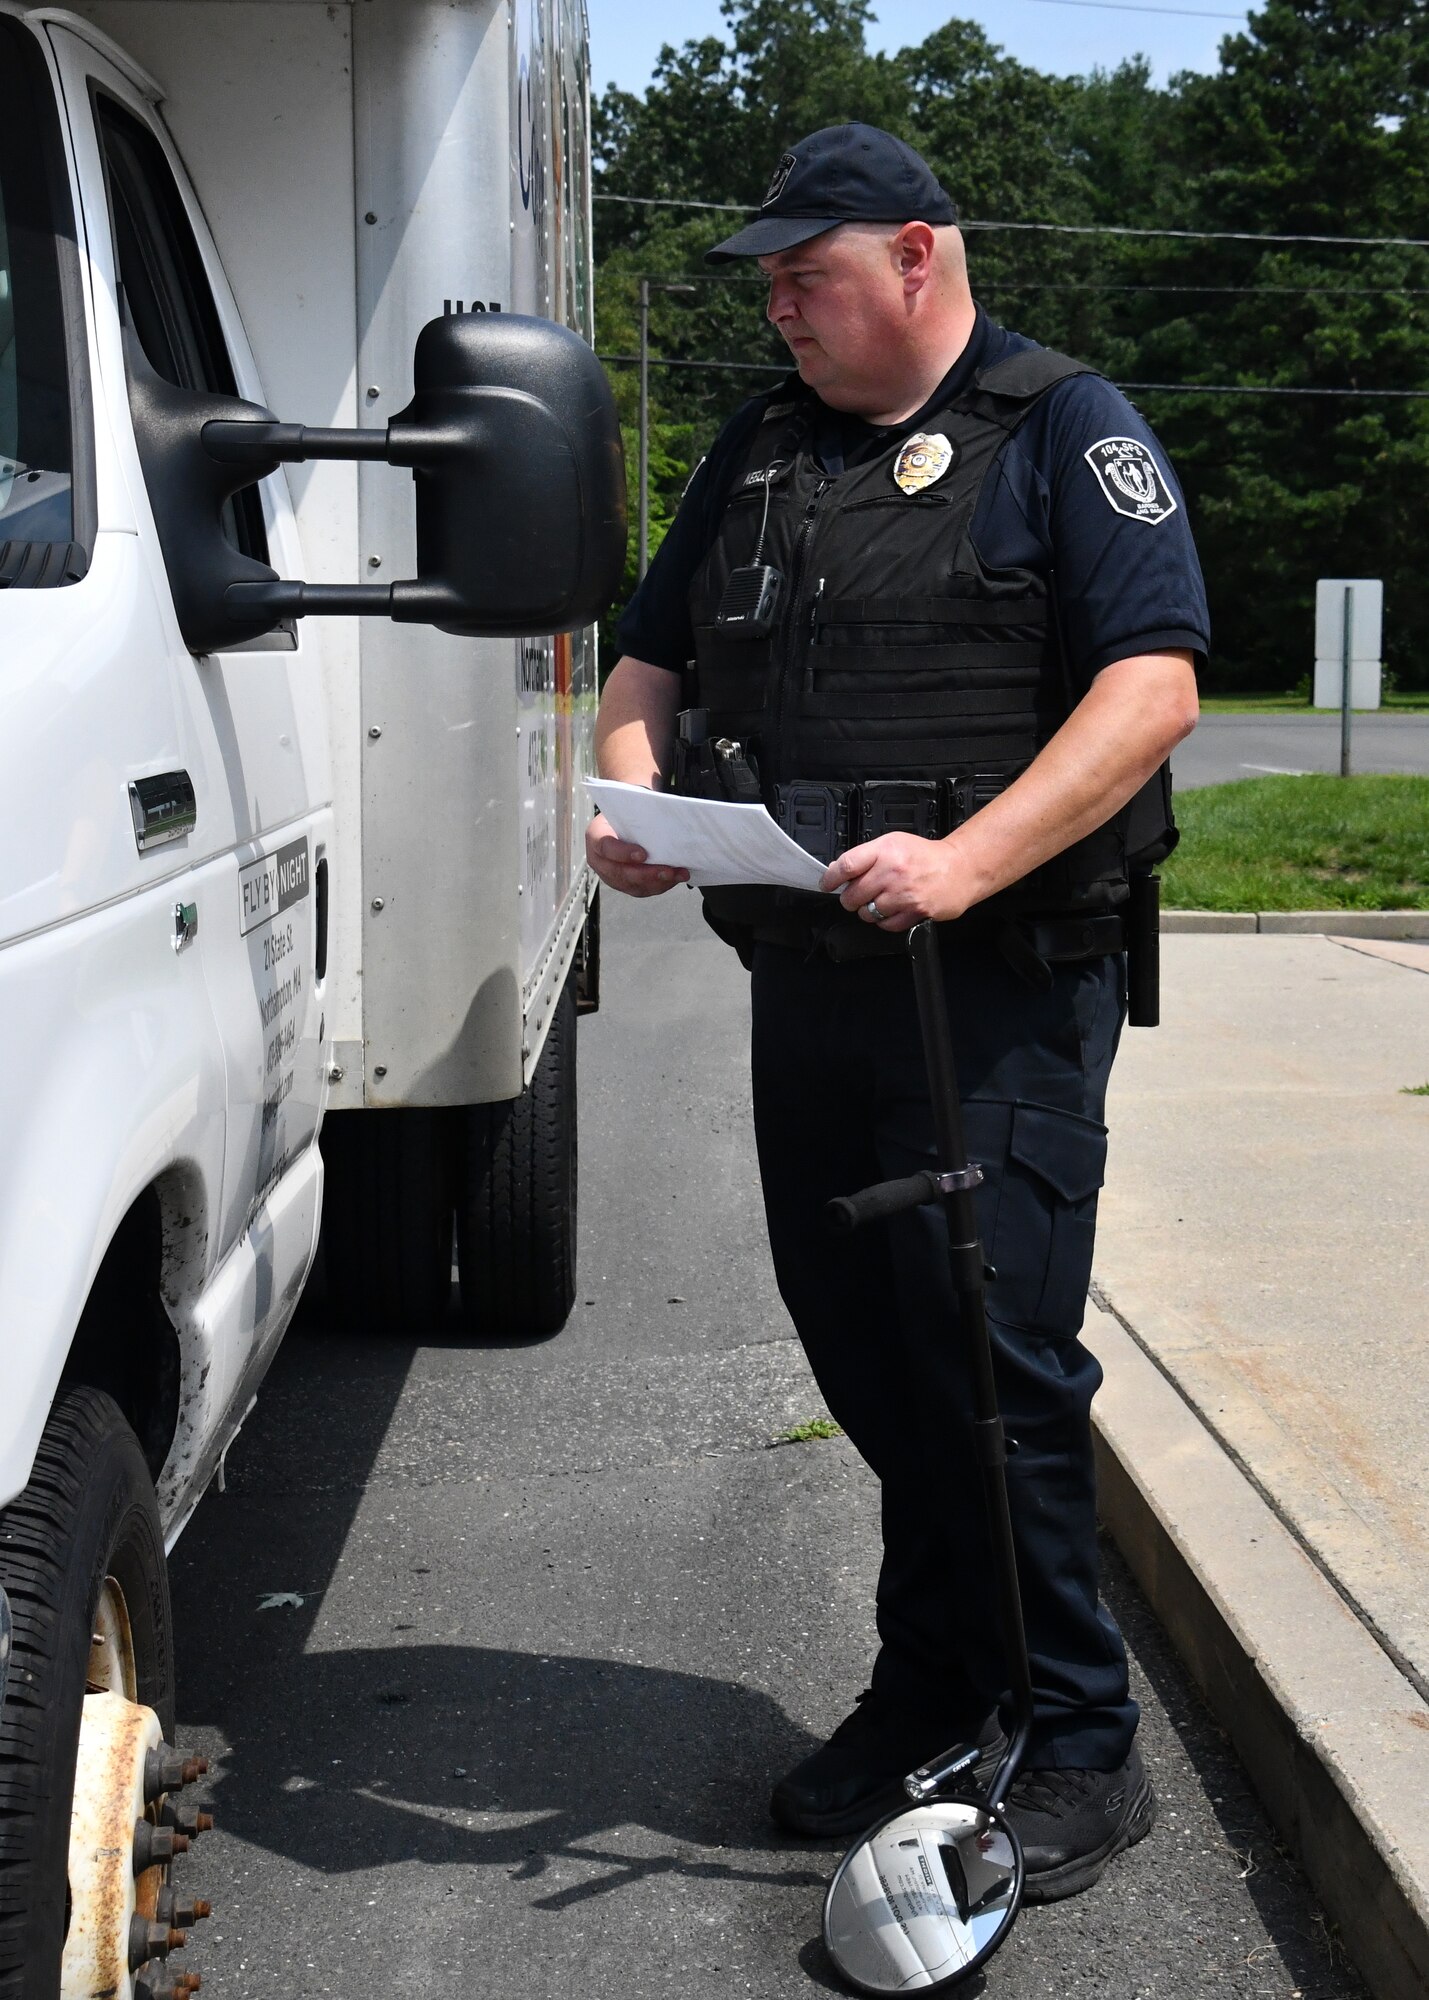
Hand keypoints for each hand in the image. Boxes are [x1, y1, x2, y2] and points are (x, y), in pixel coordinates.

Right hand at [586, 812, 688, 897]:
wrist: (626, 820)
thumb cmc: (626, 812)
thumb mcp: (627, 807)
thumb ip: (638, 814)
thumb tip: (662, 817)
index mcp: (595, 836)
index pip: (605, 847)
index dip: (623, 853)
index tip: (643, 854)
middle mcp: (599, 860)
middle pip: (620, 873)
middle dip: (645, 874)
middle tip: (666, 870)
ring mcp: (611, 875)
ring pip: (632, 885)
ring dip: (657, 882)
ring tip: (677, 874)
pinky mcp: (625, 884)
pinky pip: (642, 889)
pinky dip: (660, 885)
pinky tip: (674, 878)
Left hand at [820, 834, 977, 932]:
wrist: (961, 868)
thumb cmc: (926, 856)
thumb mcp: (894, 843)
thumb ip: (867, 856)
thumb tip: (838, 870)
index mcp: (885, 850)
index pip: (846, 866)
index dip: (831, 878)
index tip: (827, 884)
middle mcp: (893, 871)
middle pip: (853, 894)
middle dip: (850, 899)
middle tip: (857, 896)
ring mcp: (904, 893)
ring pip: (868, 913)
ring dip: (868, 911)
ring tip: (879, 903)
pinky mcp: (916, 911)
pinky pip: (886, 925)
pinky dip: (885, 922)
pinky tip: (893, 911)